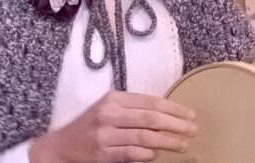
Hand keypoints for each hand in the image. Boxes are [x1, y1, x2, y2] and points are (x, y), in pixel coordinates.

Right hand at [29, 91, 196, 162]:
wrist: (61, 146)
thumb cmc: (92, 125)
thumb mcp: (110, 109)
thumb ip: (134, 109)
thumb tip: (168, 115)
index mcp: (115, 98)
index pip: (151, 101)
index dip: (174, 108)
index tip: (191, 115)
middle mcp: (110, 113)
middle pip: (150, 118)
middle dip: (175, 124)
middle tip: (193, 130)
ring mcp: (105, 134)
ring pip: (144, 137)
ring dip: (167, 142)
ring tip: (182, 145)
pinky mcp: (101, 153)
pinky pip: (130, 153)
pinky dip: (145, 154)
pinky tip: (156, 155)